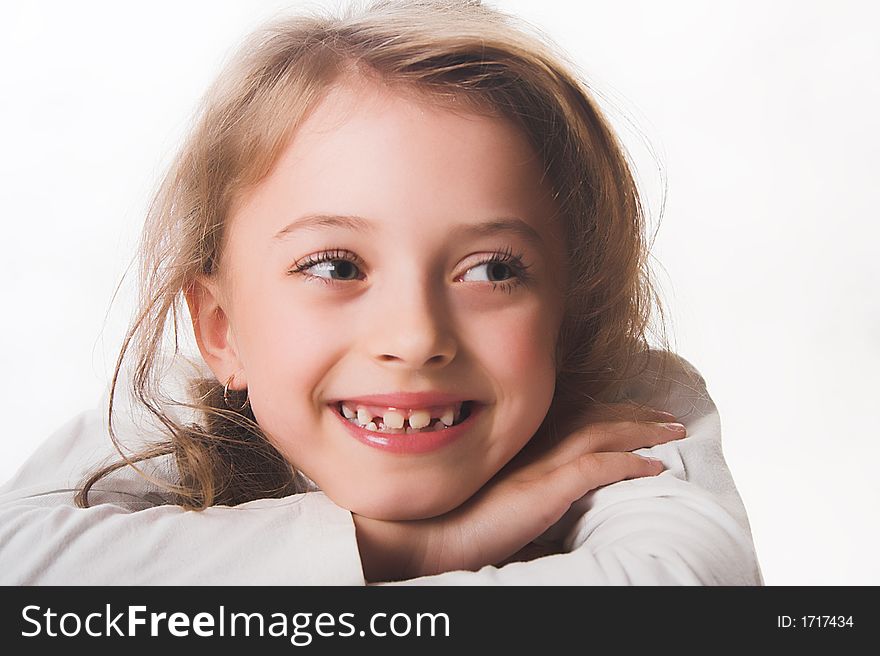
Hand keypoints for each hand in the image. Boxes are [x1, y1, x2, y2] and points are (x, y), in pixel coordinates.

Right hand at [354, 403, 686, 581]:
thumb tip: (551, 503)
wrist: (431, 536)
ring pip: (603, 432)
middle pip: (595, 416)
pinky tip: (656, 468)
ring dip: (643, 430)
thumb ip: (526, 488)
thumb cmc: (458, 522)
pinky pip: (599, 467)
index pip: (573, 414)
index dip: (609, 409)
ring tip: (674, 431)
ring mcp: (539, 463)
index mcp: (521, 442)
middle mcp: (532, 444)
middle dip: (636, 413)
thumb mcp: (497, 493)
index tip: (636, 411)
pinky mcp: (545, 488)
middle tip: (668, 416)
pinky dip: (631, 464)